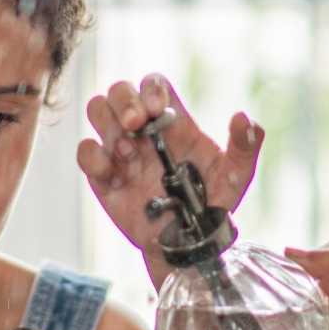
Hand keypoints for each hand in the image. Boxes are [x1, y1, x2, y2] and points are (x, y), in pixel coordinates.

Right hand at [76, 73, 263, 286]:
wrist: (187, 245)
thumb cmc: (211, 205)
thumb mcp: (235, 176)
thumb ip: (244, 147)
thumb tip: (243, 118)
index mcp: (173, 122)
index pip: (154, 84)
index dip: (150, 88)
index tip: (157, 109)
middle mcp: (143, 131)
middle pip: (119, 90)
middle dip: (123, 100)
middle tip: (136, 125)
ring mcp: (120, 151)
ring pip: (97, 110)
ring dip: (108, 125)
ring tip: (128, 154)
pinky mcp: (103, 177)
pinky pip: (85, 151)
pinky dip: (92, 156)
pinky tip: (112, 174)